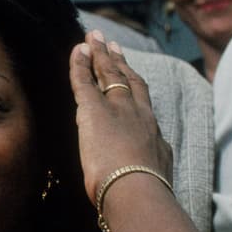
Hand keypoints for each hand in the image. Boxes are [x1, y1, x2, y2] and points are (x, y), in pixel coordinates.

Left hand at [68, 30, 173, 202]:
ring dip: (101, 55)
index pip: (142, 104)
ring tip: (94, 38)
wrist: (138, 190)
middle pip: (130, 81)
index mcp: (153, 134)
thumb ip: (150, 169)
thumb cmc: (144, 193)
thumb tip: (153, 174)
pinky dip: (80, 64)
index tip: (131, 73)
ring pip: (109, 75)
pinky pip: (84, 81)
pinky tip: (78, 50)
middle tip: (113, 45)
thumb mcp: (153, 177)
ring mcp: (118, 109)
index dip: (135, 86)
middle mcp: (140, 115)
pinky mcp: (94, 110)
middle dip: (120, 62)